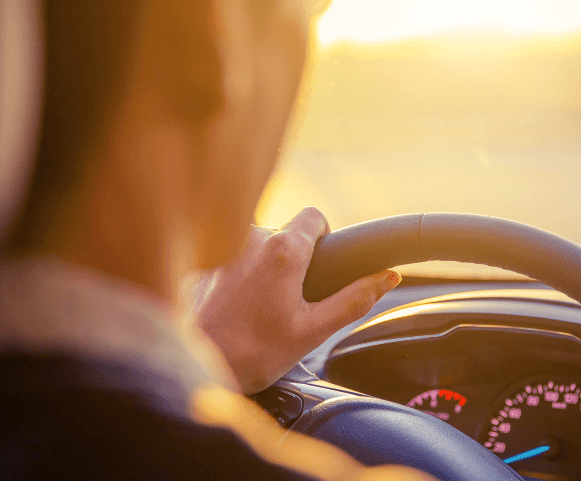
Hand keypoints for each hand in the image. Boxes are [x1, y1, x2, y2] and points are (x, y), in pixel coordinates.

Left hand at [186, 207, 401, 393]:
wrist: (192, 365)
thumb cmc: (251, 354)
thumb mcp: (312, 331)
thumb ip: (354, 300)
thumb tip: (388, 277)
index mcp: (283, 250)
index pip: (314, 216)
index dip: (323, 237)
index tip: (320, 266)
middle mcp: (250, 238)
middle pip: (284, 232)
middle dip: (292, 258)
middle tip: (288, 300)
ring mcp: (221, 248)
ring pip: (254, 244)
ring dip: (261, 267)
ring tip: (255, 308)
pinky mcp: (200, 261)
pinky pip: (227, 257)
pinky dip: (235, 276)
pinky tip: (230, 309)